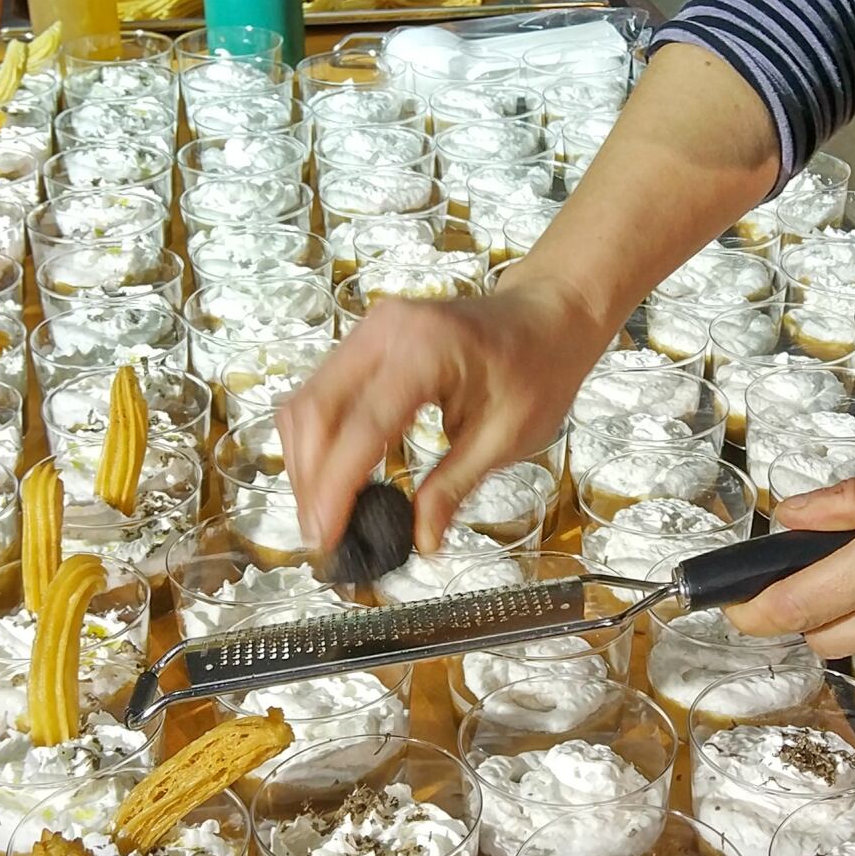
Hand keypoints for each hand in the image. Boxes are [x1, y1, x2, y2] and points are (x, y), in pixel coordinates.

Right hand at [276, 279, 611, 554]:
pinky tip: (333, 476)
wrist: (547, 316)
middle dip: (309, 480)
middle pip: (315, 411)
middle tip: (319, 536)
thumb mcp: (506, 438)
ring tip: (324, 513)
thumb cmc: (538, 369)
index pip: (361, 427)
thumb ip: (454, 488)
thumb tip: (421, 540)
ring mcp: (368, 330)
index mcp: (426, 351)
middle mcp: (384, 331)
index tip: (325, 538)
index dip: (335, 488)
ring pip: (307, 402)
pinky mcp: (364, 340)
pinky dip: (319, 439)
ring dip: (307, 462)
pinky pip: (321, 392)